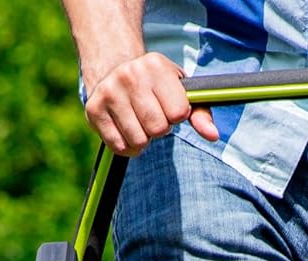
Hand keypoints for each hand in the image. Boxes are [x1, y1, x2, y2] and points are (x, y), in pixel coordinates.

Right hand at [84, 52, 217, 155]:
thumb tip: (214, 135)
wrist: (113, 68)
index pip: (179, 113)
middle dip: (159, 129)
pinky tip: (125, 128)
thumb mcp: (179, 91)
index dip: (177, 116)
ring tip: (138, 120)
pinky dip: (127, 146)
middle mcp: (130, 75)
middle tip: (151, 114)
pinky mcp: (94, 110)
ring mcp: (109, 92)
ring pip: (139, 141)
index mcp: (156, 65)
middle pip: (158, 129)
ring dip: (143, 139)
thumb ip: (199, 113)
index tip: (168, 106)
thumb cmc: (155, 86)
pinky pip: (120, 147)